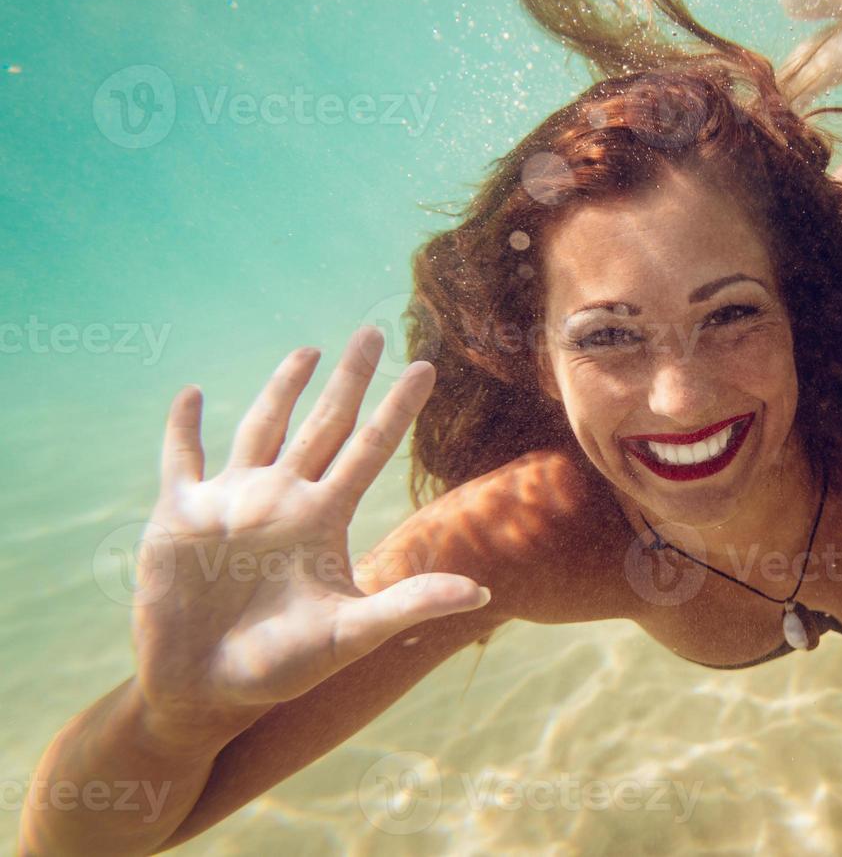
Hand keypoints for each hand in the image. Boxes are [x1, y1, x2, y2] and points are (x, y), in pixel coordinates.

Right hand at [132, 327, 490, 728]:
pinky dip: (183, 428)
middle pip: (325, 423)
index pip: (370, 448)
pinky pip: (181, 459)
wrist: (206, 691)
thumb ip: (409, 605)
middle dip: (350, 379)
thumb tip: (480, 591)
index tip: (426, 367)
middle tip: (375, 331)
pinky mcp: (180, 515)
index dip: (398, 408)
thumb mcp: (350, 634)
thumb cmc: (280, 669)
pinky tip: (192, 394)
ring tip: (308, 350)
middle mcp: (284, 499)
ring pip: (263, 428)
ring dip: (282, 389)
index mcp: (324, 518)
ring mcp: (232, 503)